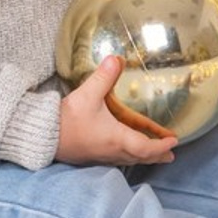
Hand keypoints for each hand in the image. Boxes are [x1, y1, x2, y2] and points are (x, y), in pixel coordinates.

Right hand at [56, 56, 178, 165]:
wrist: (42, 136)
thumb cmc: (67, 118)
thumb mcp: (88, 94)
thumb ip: (104, 77)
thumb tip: (116, 58)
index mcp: (117, 138)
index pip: (146, 148)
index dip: (162, 145)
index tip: (175, 140)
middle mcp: (113, 151)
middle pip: (142, 157)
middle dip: (158, 155)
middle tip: (171, 154)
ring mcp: (103, 156)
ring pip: (130, 159)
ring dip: (145, 156)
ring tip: (157, 155)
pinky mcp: (93, 156)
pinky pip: (118, 159)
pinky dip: (130, 156)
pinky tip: (128, 151)